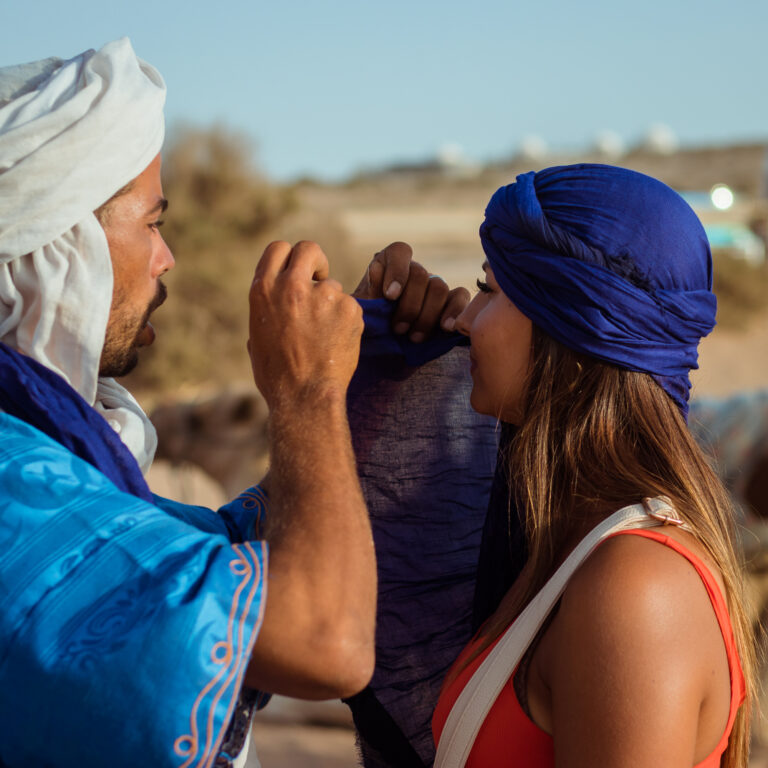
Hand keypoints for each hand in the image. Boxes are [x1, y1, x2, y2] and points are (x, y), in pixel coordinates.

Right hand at [248, 241, 362, 406]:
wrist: (305, 397)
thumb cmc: (277, 376)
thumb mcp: (257, 337)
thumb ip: (268, 311)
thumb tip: (275, 303)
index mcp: (264, 290)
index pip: (278, 249)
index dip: (290, 258)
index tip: (298, 272)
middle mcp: (292, 286)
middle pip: (309, 249)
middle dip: (316, 262)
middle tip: (320, 281)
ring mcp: (323, 295)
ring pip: (333, 286)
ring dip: (332, 304)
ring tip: (325, 336)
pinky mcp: (349, 308)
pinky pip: (351, 306)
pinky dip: (347, 322)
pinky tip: (338, 344)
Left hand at [353, 241, 469, 341]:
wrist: (381, 346)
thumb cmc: (368, 324)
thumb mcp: (361, 311)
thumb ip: (367, 294)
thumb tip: (377, 275)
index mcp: (389, 264)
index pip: (399, 252)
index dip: (397, 271)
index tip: (390, 296)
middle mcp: (413, 270)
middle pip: (420, 274)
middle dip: (409, 305)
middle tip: (398, 329)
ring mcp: (433, 284)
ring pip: (439, 287)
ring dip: (427, 315)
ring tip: (414, 337)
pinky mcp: (450, 300)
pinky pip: (461, 296)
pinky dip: (455, 311)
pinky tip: (445, 328)